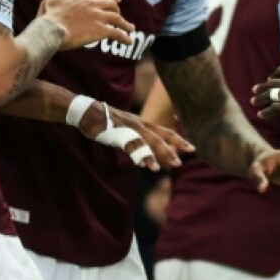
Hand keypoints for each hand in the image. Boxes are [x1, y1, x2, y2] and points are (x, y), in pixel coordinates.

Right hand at [39, 0, 134, 49]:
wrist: (51, 30)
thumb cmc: (47, 17)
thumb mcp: (51, 0)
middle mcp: (93, 4)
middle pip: (112, 5)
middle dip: (118, 11)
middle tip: (120, 17)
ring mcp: (98, 16)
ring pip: (118, 18)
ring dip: (126, 24)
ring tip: (131, 29)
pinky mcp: (100, 30)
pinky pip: (117, 33)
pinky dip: (124, 37)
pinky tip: (128, 42)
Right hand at [76, 101, 194, 170]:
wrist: (87, 111)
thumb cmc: (106, 121)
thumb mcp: (126, 127)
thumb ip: (137, 138)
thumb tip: (147, 151)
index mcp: (141, 123)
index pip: (164, 131)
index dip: (178, 139)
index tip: (192, 148)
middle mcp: (138, 124)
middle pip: (159, 136)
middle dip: (172, 148)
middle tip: (183, 160)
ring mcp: (128, 128)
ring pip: (145, 142)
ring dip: (156, 155)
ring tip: (165, 167)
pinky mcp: (116, 133)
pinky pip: (130, 146)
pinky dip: (138, 155)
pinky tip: (143, 165)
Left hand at [252, 39, 279, 117]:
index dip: (275, 76)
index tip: (269, 79)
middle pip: (272, 83)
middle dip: (262, 87)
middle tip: (253, 90)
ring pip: (270, 95)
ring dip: (260, 99)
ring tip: (253, 101)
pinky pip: (274, 108)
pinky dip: (266, 111)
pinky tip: (260, 114)